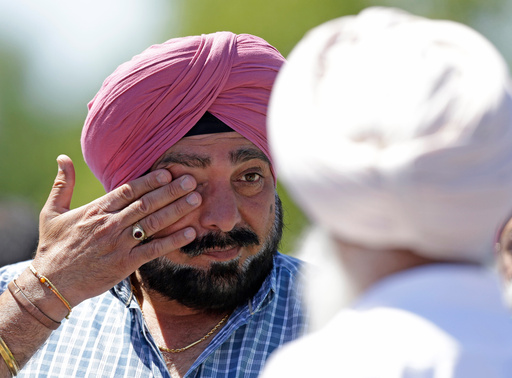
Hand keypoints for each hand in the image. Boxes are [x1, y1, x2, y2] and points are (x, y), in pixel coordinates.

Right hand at [30, 155, 200, 307]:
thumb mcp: (52, 212)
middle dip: (171, 191)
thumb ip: (62, 185)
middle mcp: (110, 224)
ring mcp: (119, 244)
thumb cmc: (53, 247)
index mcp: (96, 210)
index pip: (128, 190)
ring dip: (177, 210)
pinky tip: (190, 232)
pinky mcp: (125, 264)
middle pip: (146, 204)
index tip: (169, 172)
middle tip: (191, 181)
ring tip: (196, 200)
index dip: (150, 181)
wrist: (51, 284)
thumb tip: (62, 158)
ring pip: (153, 223)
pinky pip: (154, 250)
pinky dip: (173, 241)